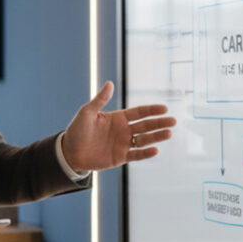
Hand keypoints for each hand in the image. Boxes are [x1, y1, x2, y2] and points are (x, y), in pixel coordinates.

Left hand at [61, 81, 175, 171]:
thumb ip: (100, 100)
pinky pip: (136, 155)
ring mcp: (123, 144)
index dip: (151, 110)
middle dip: (159, 123)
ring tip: (169, 133)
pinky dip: (145, 153)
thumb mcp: (87, 112)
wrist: (69, 151)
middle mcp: (123, 130)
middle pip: (145, 126)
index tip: (164, 108)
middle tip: (173, 121)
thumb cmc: (77, 130)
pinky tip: (155, 150)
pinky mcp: (120, 157)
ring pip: (144, 140)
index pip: (139, 113)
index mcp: (117, 118)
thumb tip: (110, 83)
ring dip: (156, 137)